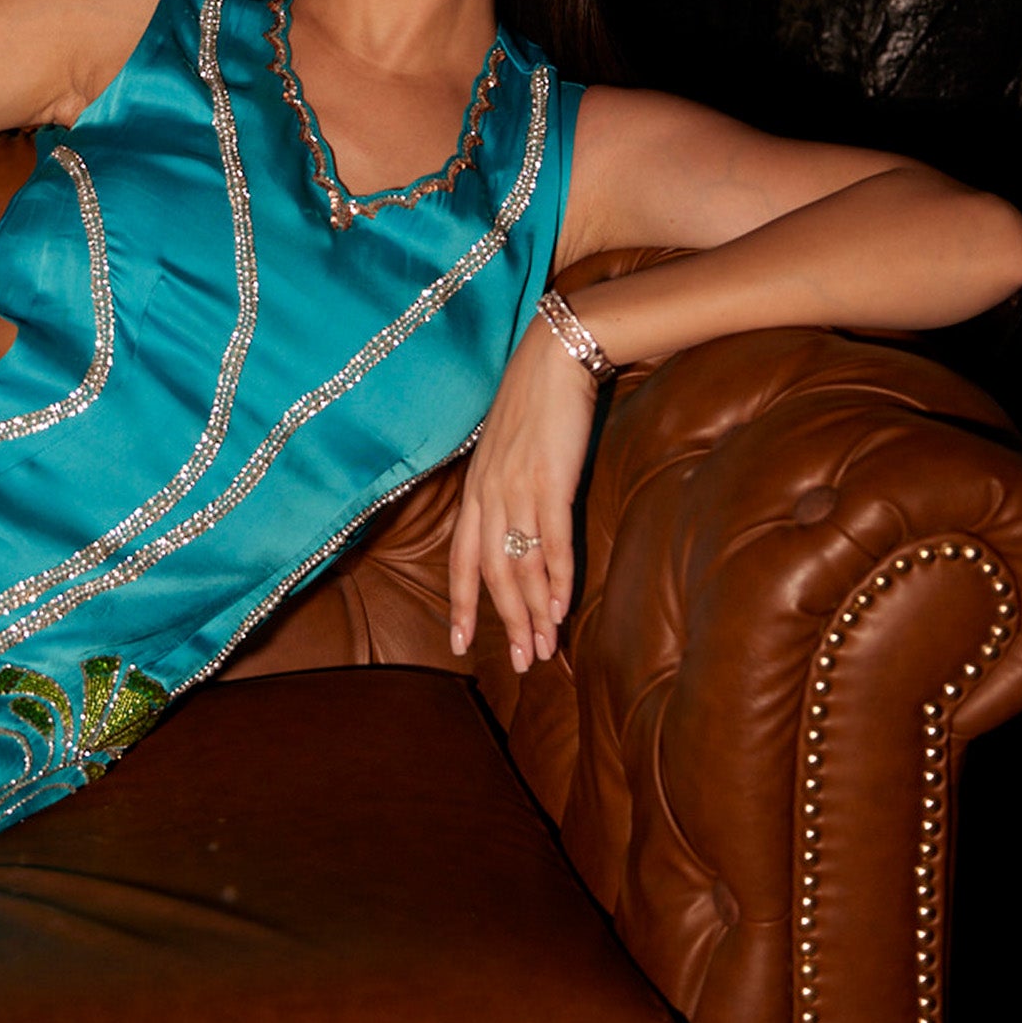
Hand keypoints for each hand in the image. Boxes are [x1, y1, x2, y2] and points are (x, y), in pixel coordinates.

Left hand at [448, 317, 599, 673]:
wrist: (553, 360)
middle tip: (522, 662)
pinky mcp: (550, 482)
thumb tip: (513, 528)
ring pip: (520, 566)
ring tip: (545, 649)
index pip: (461, 560)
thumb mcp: (504, 452)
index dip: (460, 604)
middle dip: (505, 622)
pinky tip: (563, 608)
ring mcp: (517, 491)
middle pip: (491, 574)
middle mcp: (488, 496)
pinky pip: (551, 542)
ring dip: (533, 612)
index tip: (458, 643)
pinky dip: (557, 579)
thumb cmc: (532, 406)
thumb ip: (502, 491)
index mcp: (474, 491)